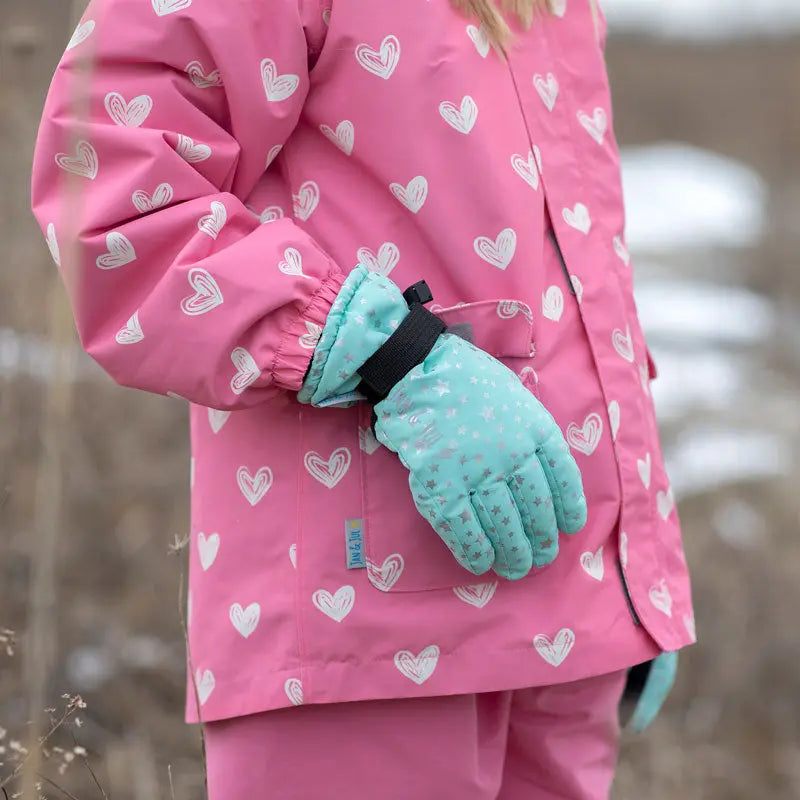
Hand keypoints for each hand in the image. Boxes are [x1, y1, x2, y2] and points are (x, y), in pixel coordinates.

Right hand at [374, 331, 585, 578]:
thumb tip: (544, 476)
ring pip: (504, 525)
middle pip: (535, 509)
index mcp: (535, 430)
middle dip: (541, 540)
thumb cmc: (468, 382)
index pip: (563, 480)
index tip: (569, 528)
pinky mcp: (442, 486)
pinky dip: (475, 552)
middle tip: (541, 557)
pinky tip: (482, 563)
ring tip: (516, 567)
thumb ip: (531, 434)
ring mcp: (477, 472)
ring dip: (512, 553)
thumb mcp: (516, 398)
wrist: (418, 373)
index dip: (568, 509)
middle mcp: (513, 455)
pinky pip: (464, 529)